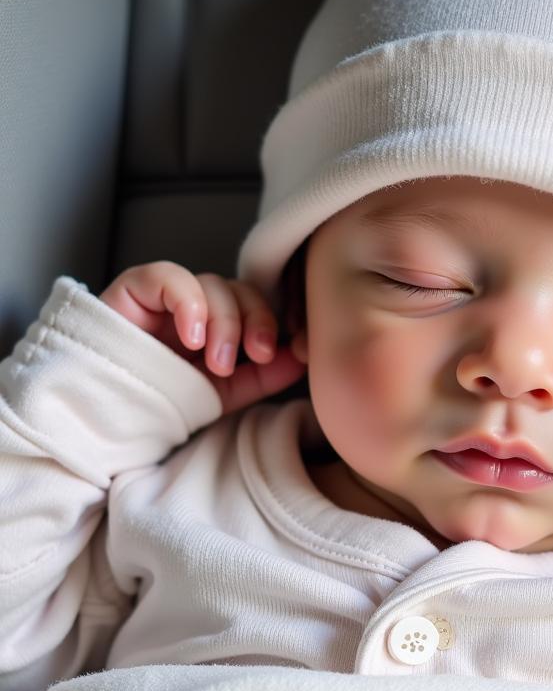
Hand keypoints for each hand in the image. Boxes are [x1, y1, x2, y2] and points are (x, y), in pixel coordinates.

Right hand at [99, 261, 306, 414]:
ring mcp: (166, 295)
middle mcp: (196, 305)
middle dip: (255, 320)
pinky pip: (169, 275)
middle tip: (255, 355)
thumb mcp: (226, 392)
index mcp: (220, 323)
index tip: (280, 352)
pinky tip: (191, 337)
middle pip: (240, 288)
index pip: (257, 302)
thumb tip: (304, 355)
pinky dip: (188, 304)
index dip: (273, 320)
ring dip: (224, 323)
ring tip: (215, 361)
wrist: (111, 415)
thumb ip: (264, 375)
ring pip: (211, 283)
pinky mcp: (134, 289)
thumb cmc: (165, 400)